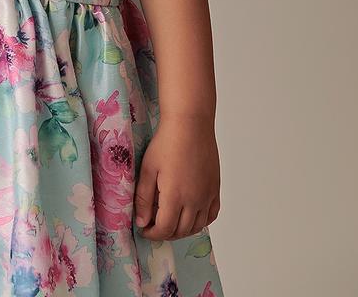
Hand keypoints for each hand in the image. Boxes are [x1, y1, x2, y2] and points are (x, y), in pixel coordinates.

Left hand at [134, 114, 220, 240]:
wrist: (190, 124)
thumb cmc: (166, 142)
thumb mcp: (148, 169)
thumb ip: (143, 198)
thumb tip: (142, 222)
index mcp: (175, 196)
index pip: (165, 229)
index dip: (153, 233)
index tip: (144, 229)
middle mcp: (194, 200)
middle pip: (181, 231)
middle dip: (165, 233)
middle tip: (154, 226)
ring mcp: (207, 196)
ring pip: (197, 226)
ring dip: (182, 230)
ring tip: (170, 222)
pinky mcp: (215, 189)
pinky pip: (211, 215)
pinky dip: (201, 222)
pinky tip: (191, 216)